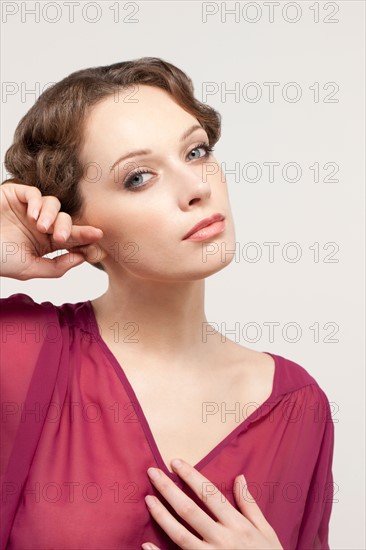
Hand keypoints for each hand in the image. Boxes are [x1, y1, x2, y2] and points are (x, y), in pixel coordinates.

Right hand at [0, 181, 103, 279]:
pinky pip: (36, 193)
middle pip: (67, 220)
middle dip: (70, 228)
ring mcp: (30, 209)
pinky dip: (39, 202)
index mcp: (46, 243)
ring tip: (41, 228)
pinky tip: (34, 215)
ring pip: (55, 205)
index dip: (86, 237)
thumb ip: (56, 266)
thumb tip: (81, 258)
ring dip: (53, 216)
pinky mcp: (16, 195)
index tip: (98, 237)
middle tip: (61, 238)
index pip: (72, 238)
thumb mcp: (29, 269)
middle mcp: (41, 225)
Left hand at [141, 458, 282, 549]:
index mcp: (237, 525)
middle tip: (152, 472)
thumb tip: (240, 477)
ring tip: (148, 499)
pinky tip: (146, 544)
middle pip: (189, 510)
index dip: (191, 476)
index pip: (209, 494)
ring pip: (180, 535)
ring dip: (161, 516)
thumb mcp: (266, 531)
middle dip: (169, 489)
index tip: (175, 462)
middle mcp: (222, 540)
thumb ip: (250, 505)